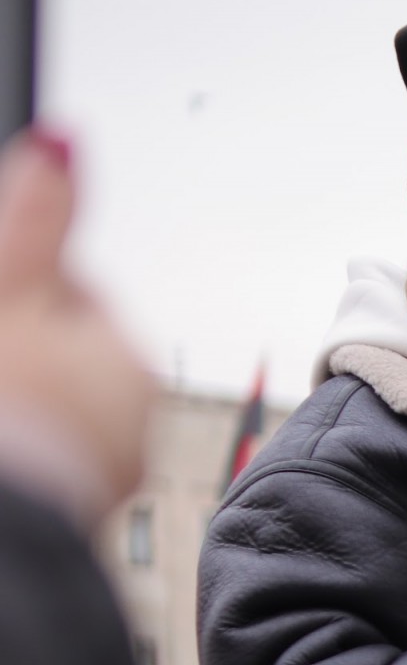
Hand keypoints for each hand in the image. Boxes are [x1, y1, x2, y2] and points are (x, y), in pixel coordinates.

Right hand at [0, 130, 151, 526]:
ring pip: (56, 414)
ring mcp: (109, 474)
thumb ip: (37, 217)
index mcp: (126, 360)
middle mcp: (136, 421)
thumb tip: (64, 142)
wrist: (8, 522)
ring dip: (23, 409)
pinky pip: (48, 468)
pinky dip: (27, 456)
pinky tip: (10, 454)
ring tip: (5, 415)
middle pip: (61, 360)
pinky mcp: (78, 519)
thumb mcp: (10, 289)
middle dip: (20, 355)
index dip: (18, 292)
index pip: (71, 298)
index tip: (1, 307)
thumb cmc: (7, 408)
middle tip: (0, 370)